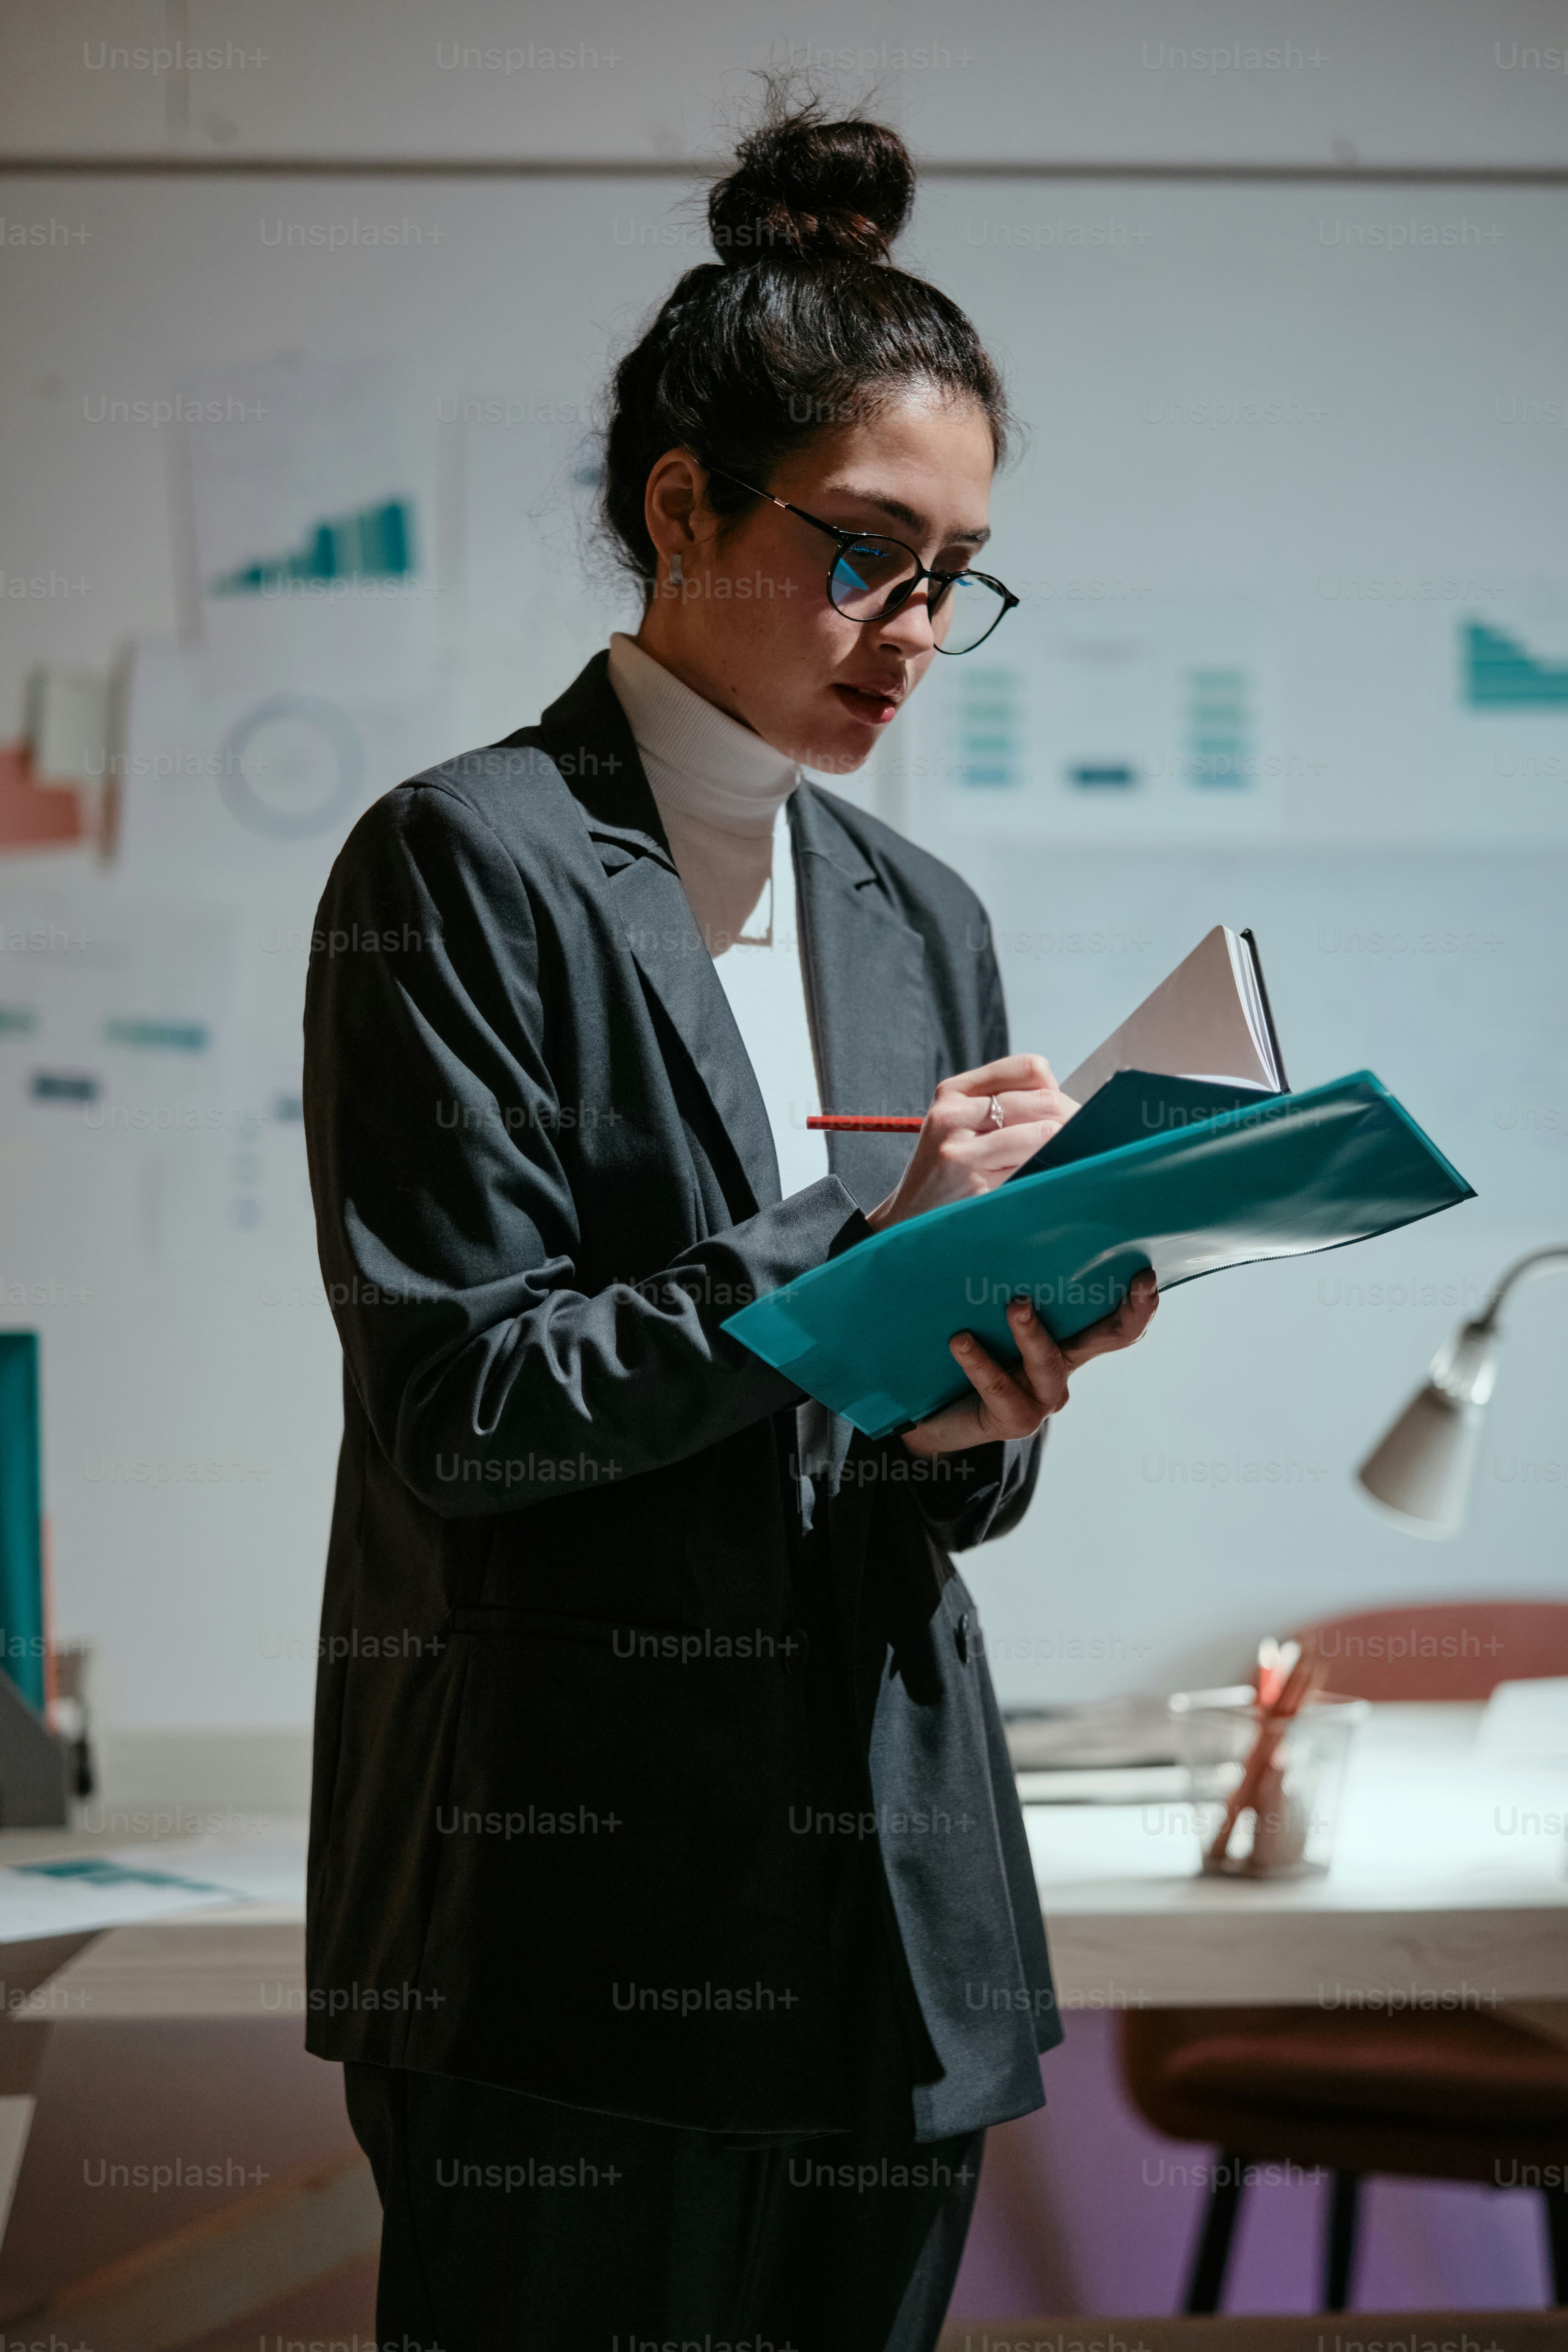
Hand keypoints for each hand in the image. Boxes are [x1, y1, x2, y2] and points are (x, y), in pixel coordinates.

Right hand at [864, 1054, 1077, 1234]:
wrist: (909, 1218)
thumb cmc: (946, 1169)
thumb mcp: (960, 1124)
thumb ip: (1003, 1104)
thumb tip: (1069, 1106)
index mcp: (953, 1092)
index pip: (1029, 1068)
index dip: (1056, 1088)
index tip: (1062, 1111)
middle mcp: (953, 1116)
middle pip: (1042, 1101)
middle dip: (1071, 1119)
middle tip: (1083, 1138)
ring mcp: (961, 1153)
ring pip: (1042, 1135)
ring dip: (1064, 1147)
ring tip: (1067, 1158)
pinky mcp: (975, 1187)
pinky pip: (1033, 1171)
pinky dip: (1049, 1173)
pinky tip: (1048, 1179)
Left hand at [902, 1270, 1158, 1454]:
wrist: (925, 1411)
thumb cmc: (963, 1342)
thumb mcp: (986, 1304)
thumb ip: (1006, 1270)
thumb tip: (1015, 1205)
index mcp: (1067, 1336)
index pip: (1116, 1318)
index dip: (1140, 1301)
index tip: (1147, 1272)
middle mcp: (1063, 1365)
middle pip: (1110, 1339)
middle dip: (1130, 1312)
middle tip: (1138, 1281)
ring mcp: (1041, 1396)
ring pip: (1049, 1362)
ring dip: (1032, 1333)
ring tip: (1016, 1304)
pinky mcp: (1012, 1419)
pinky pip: (999, 1387)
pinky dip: (980, 1362)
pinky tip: (960, 1340)